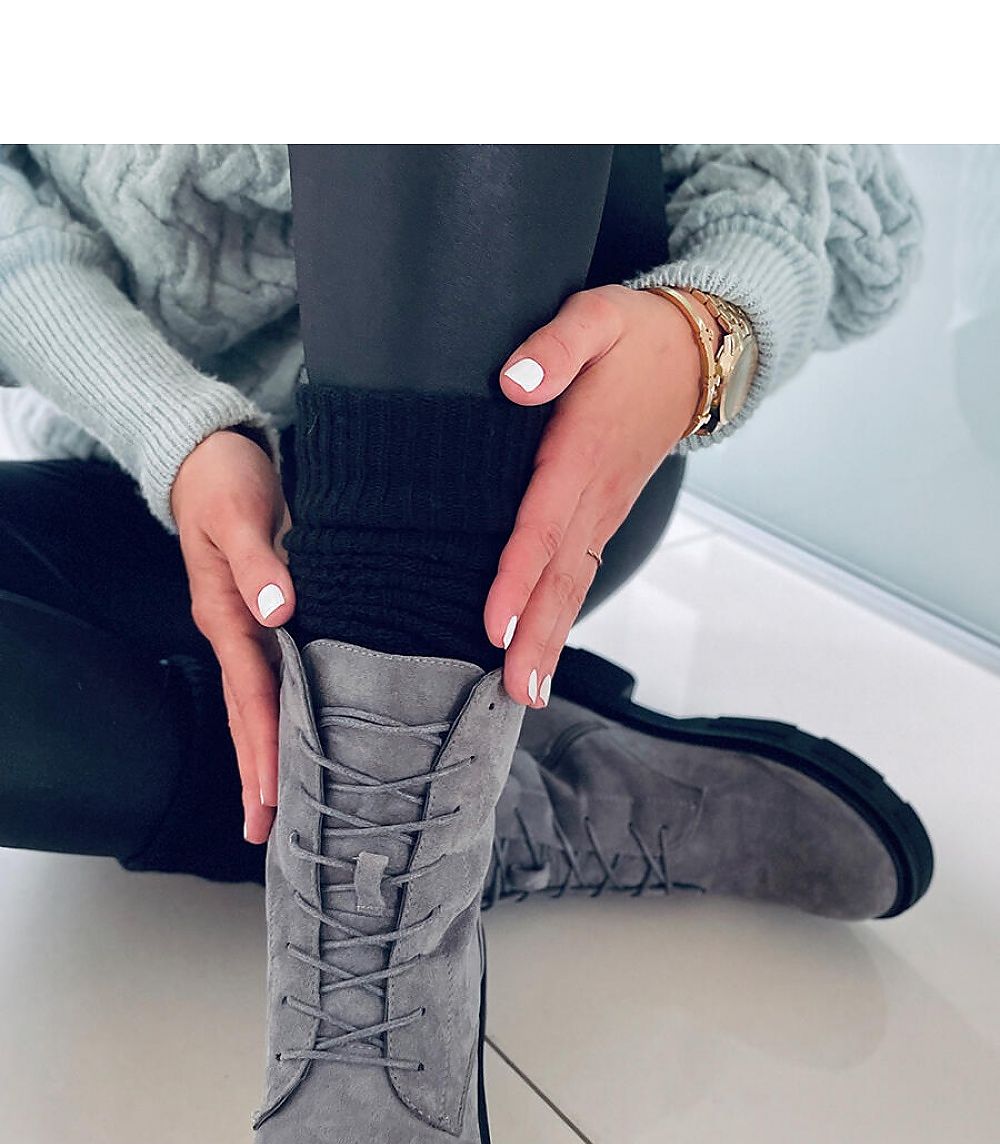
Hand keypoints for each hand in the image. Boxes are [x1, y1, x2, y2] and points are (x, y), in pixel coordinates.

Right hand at [171, 429, 295, 843]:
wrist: (213, 452)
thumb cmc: (226, 478)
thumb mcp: (237, 510)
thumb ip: (257, 560)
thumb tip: (280, 609)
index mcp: (228, 615)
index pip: (253, 694)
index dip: (267, 743)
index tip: (275, 791)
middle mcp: (238, 631)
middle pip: (251, 716)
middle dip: (259, 775)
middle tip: (267, 834)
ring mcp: (250, 629)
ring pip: (262, 706)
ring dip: (269, 757)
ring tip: (278, 812)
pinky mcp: (269, 619)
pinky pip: (279, 680)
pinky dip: (288, 718)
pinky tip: (303, 744)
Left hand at [485, 284, 718, 706]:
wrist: (700, 353)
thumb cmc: (636, 336)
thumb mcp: (596, 317)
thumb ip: (556, 346)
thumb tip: (513, 382)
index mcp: (582, 454)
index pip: (542, 526)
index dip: (517, 578)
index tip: (494, 624)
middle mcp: (596, 495)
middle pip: (562, 577)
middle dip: (538, 637)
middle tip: (517, 691)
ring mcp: (605, 511)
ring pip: (574, 585)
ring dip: (551, 640)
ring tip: (528, 692)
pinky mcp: (605, 515)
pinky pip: (579, 574)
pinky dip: (560, 617)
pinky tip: (540, 650)